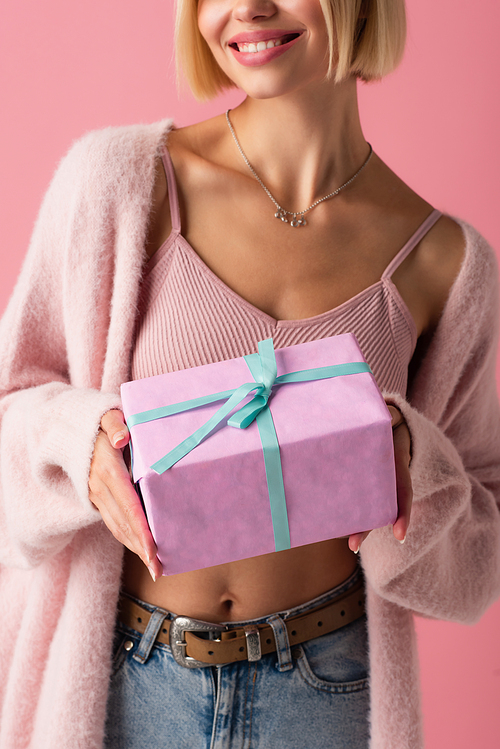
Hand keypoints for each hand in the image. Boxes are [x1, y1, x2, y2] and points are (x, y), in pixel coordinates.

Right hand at [89, 409, 162, 580]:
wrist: (68, 430)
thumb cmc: (95, 422)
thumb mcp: (104, 416)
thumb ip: (114, 424)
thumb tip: (122, 437)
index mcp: (108, 471)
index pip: (128, 505)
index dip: (140, 529)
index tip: (152, 549)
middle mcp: (100, 488)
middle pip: (123, 524)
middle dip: (141, 548)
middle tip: (159, 569)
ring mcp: (96, 496)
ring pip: (117, 527)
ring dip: (135, 548)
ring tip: (155, 567)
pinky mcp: (97, 499)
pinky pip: (113, 522)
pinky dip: (127, 538)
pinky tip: (141, 549)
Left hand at [348, 405, 412, 553]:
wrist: (389, 423)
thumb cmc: (385, 420)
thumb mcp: (390, 416)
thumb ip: (388, 415)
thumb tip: (383, 413)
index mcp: (396, 463)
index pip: (403, 491)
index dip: (403, 513)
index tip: (399, 536)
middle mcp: (387, 478)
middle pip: (381, 507)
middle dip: (367, 527)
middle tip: (352, 545)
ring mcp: (376, 482)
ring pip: (367, 507)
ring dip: (358, 526)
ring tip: (347, 543)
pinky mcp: (358, 481)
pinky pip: (354, 498)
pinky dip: (346, 511)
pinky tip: (333, 522)